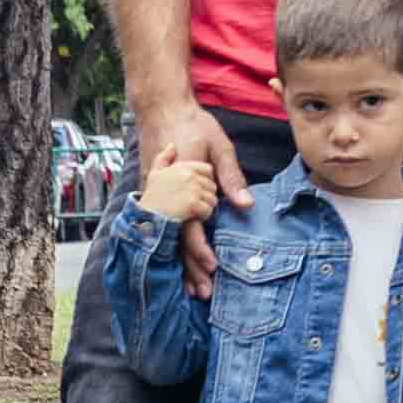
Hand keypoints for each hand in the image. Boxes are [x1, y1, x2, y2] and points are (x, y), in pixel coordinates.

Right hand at [138, 101, 241, 289]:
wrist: (161, 108)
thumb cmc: (194, 125)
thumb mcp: (218, 146)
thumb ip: (231, 177)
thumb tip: (246, 206)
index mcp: (182, 183)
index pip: (190, 223)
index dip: (200, 247)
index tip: (213, 267)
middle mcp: (166, 193)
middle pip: (177, 238)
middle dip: (190, 267)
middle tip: (204, 293)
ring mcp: (157, 196)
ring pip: (168, 237)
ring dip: (180, 264)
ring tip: (192, 290)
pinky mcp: (155, 196)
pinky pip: (163, 227)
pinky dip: (171, 247)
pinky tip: (179, 266)